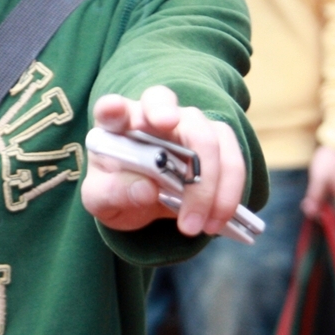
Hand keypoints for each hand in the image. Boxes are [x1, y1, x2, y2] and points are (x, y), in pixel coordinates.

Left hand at [81, 85, 245, 237]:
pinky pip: (231, 158)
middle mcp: (150, 115)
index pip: (110, 109)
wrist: (142, 204)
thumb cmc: (118, 191)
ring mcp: (185, 124)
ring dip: (209, 184)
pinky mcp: (214, 141)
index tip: (114, 112)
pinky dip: (228, 192)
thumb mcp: (102, 201)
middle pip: (169, 109)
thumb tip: (145, 189)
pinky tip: (216, 220)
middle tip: (186, 188)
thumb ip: (113, 193)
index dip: (112, 108)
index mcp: (114, 125)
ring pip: (208, 135)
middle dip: (179, 143)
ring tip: (196, 226)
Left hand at [302, 145, 334, 219]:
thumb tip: (311, 213)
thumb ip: (316, 197)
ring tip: (311, 193)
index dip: (329, 220)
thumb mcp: (319, 179)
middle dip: (323, 209)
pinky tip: (318, 185)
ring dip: (323, 200)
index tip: (316, 213)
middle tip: (308, 202)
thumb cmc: (330, 161)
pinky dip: (326, 192)